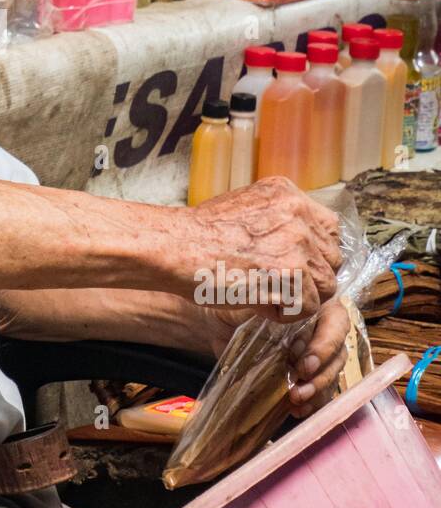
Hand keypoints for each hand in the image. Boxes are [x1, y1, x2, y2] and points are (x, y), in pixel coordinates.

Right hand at [189, 176, 341, 318]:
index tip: (297, 265)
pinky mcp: (291, 274)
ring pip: (324, 285)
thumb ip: (276, 219)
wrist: (176, 247)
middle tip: (277, 284)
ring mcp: (297, 243)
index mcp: (287, 194)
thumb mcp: (244, 207)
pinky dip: (285, 313)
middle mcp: (297, 213)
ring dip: (298, 297)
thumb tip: (297, 241)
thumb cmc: (198, 235)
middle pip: (331, 259)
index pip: (329, 228)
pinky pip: (308, 307)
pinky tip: (259, 302)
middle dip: (310, 278)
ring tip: (264, 294)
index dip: (316, 253)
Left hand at [193, 297, 349, 419]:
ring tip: (296, 400)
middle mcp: (321, 326)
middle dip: (321, 374)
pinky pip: (320, 389)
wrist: (220, 320)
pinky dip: (312, 401)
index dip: (325, 345)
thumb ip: (269, 299)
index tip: (304, 365)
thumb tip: (282, 307)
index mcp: (316, 302)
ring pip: (332, 372)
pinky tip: (297, 410)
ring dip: (317, 390)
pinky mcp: (305, 371)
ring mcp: (316, 351)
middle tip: (299, 390)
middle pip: (337, 352)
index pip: (336, 322)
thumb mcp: (250, 297)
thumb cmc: (237, 303)